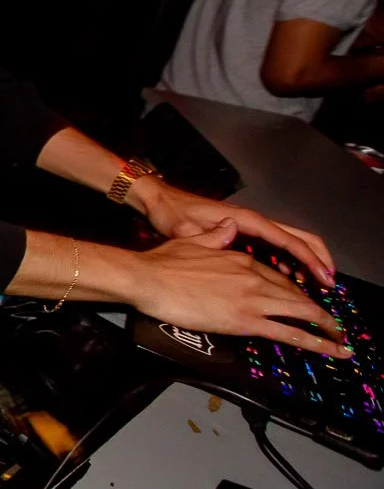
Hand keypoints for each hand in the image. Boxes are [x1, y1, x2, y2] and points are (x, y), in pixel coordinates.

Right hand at [126, 223, 348, 357]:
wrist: (148, 278)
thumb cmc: (161, 263)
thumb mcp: (191, 241)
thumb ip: (216, 235)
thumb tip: (229, 226)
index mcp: (240, 258)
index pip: (277, 277)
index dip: (293, 292)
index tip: (301, 304)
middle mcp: (253, 276)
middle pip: (295, 295)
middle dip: (318, 313)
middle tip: (332, 328)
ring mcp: (252, 298)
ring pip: (300, 312)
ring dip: (325, 329)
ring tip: (339, 343)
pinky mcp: (245, 319)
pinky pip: (288, 332)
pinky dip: (313, 341)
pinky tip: (326, 348)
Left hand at [131, 179, 333, 285]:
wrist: (160, 201)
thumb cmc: (173, 213)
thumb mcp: (187, 230)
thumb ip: (208, 238)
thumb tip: (228, 241)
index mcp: (246, 220)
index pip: (289, 241)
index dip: (310, 260)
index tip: (324, 278)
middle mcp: (253, 222)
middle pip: (299, 238)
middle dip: (317, 260)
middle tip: (328, 284)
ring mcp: (249, 227)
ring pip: (289, 243)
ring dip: (304, 262)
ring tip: (312, 287)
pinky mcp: (242, 234)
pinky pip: (274, 248)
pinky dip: (286, 261)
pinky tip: (287, 278)